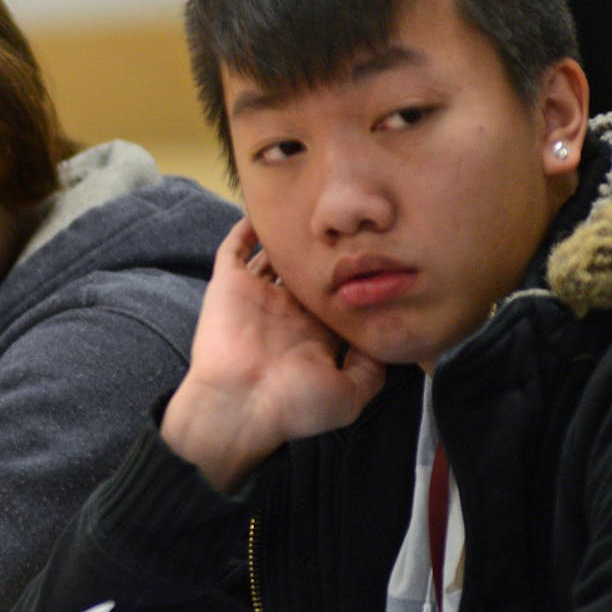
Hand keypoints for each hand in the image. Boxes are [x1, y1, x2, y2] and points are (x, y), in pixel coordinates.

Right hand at [161, 218, 385, 490]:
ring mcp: (256, 297)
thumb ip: (371, 370)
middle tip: (346, 221)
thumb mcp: (349, 396)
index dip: (353, 278)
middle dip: (324, 250)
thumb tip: (383, 343)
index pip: (336, 298)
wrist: (238, 405)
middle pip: (308, 272)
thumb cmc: (292, 405)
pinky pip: (234, 249)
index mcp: (314, 334)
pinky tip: (266, 210)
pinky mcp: (228, 286)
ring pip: (273, 257)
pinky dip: (246, 230)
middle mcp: (287, 312)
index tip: (376, 254)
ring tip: (309, 206)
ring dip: (288, 237)